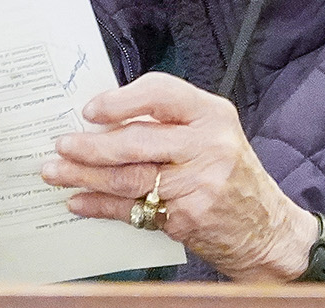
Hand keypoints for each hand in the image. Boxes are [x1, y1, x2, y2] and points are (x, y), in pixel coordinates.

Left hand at [41, 74, 317, 281]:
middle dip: (90, 145)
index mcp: (212, 114)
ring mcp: (198, 184)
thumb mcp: (212, 134)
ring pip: (128, 177)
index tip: (90, 110)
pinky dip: (100, 206)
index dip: (121, 100)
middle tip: (61, 144)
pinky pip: (133, 209)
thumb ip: (168, 122)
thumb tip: (103, 119)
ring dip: (85, 175)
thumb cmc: (230, 174)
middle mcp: (208, 145)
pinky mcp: (186, 218)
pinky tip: (78, 201)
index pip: (160, 93)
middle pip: (135, 141)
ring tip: (56, 171)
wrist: (267, 230)